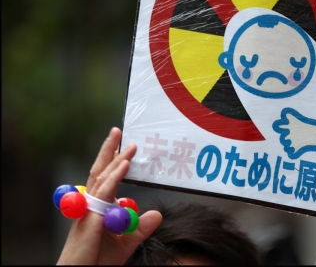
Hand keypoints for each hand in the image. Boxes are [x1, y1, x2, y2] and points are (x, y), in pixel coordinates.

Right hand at [57, 128, 162, 264]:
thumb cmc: (97, 260)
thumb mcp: (127, 241)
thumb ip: (141, 227)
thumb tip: (157, 214)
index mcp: (97, 207)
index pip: (105, 178)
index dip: (112, 160)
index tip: (122, 145)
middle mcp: (90, 205)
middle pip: (99, 171)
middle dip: (108, 149)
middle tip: (117, 130)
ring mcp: (89, 210)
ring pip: (102, 177)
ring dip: (115, 157)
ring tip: (128, 143)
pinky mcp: (91, 218)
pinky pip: (104, 192)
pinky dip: (115, 175)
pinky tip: (124, 164)